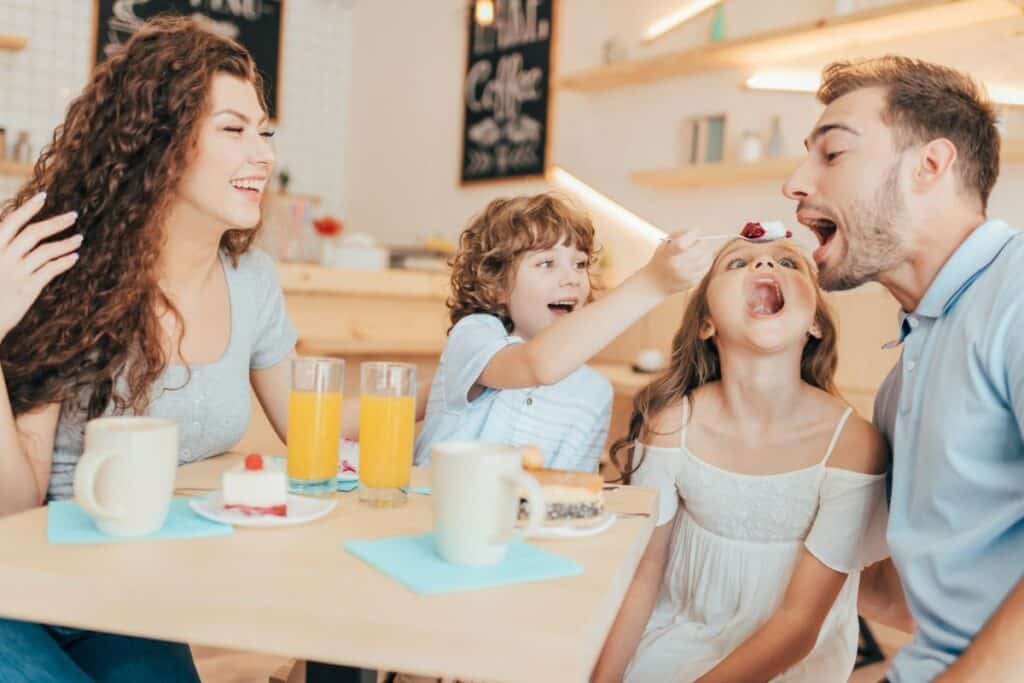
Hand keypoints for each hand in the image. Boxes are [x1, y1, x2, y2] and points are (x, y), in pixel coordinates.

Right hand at [0, 192, 80, 341]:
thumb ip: (5, 248)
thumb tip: (21, 236)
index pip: (11, 222)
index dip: (28, 208)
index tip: (44, 196)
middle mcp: (3, 257)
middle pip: (34, 233)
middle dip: (56, 222)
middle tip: (74, 215)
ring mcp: (16, 273)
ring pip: (46, 251)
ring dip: (66, 242)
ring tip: (79, 238)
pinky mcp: (28, 289)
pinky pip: (50, 270)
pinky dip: (64, 261)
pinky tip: (75, 257)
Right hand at [641, 230, 712, 294]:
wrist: (655, 281)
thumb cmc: (662, 257)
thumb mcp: (665, 243)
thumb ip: (681, 234)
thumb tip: (698, 232)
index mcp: (667, 254)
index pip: (681, 244)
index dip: (692, 235)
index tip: (695, 232)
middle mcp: (676, 266)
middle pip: (698, 250)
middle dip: (701, 243)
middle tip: (698, 242)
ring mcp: (685, 275)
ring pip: (706, 259)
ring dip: (705, 252)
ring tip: (699, 250)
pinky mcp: (692, 282)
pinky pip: (706, 268)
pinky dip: (705, 262)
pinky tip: (699, 260)